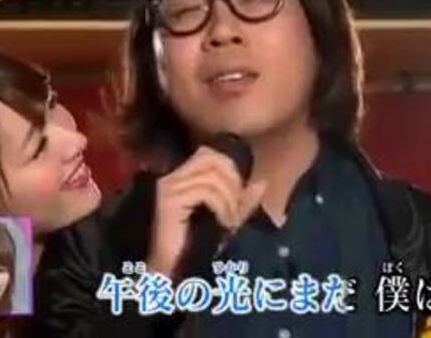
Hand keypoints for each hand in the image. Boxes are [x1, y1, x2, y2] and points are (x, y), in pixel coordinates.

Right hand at [146, 146, 266, 277]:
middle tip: (236, 208)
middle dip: (232, 180)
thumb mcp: (224, 222)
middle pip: (212, 158)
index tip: (238, 199)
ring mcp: (169, 188)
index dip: (231, 171)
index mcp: (181, 179)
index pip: (209, 155)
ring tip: (230, 220)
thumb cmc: (194, 251)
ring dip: (230, 198)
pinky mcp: (169, 202)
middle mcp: (172, 178)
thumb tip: (262, 183)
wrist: (168, 275)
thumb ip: (242, 203)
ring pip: (212, 176)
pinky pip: (206, 191)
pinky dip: (222, 206)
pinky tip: (224, 223)